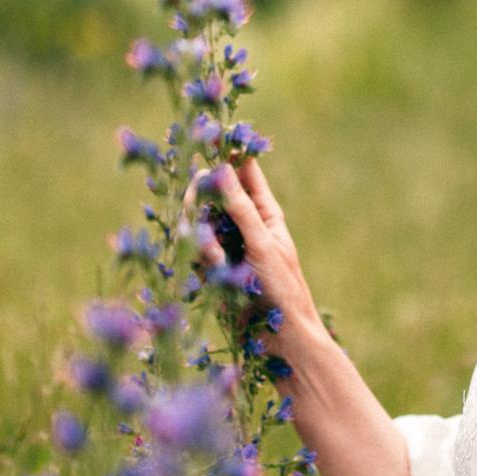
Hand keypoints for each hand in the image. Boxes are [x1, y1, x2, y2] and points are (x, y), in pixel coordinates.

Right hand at [186, 154, 321, 340]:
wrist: (282, 342)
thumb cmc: (283, 290)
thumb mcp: (263, 245)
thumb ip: (240, 208)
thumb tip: (222, 169)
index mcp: (265, 212)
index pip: (244, 171)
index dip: (227, 152)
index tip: (208, 133)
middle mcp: (244, 225)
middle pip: (212, 195)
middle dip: (202, 200)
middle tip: (193, 203)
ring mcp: (226, 248)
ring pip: (198, 224)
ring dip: (202, 240)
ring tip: (215, 263)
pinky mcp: (212, 272)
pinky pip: (194, 254)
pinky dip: (199, 262)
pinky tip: (211, 277)